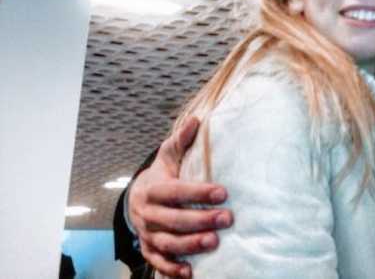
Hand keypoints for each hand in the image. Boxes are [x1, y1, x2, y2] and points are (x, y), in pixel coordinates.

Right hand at [128, 117, 232, 277]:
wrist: (136, 198)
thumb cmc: (162, 175)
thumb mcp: (168, 156)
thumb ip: (181, 140)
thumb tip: (196, 120)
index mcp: (153, 189)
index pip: (176, 191)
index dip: (198, 192)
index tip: (223, 193)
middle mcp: (148, 213)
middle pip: (173, 219)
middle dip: (201, 220)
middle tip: (228, 218)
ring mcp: (147, 234)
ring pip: (167, 243)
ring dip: (190, 245)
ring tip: (214, 243)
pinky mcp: (149, 249)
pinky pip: (158, 262)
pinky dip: (172, 269)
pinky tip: (191, 272)